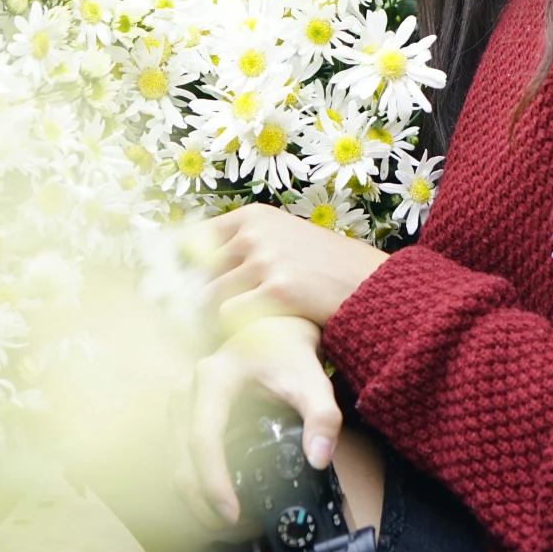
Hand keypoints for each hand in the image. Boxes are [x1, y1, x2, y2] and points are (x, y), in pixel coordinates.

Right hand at [182, 316, 341, 527]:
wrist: (274, 327)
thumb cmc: (288, 351)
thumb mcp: (311, 380)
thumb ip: (322, 417)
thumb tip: (320, 457)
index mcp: (214, 379)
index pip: (203, 439)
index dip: (212, 481)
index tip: (230, 511)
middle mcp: (187, 390)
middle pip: (181, 459)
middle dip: (200, 502)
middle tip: (229, 528)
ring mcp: (180, 402)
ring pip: (173, 463)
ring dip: (193, 498)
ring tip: (225, 522)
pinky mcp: (181, 415)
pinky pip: (177, 458)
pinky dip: (193, 484)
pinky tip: (214, 501)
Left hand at [200, 202, 390, 330]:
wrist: (370, 285)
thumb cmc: (325, 268)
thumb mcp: (284, 240)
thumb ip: (245, 248)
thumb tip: (195, 270)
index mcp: (253, 217)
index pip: (195, 240)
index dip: (186, 269)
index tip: (182, 290)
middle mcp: (255, 233)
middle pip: (201, 273)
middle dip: (202, 299)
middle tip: (209, 322)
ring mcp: (265, 260)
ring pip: (211, 297)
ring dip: (215, 318)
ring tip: (231, 330)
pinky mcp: (276, 291)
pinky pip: (231, 315)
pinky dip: (234, 329)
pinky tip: (248, 334)